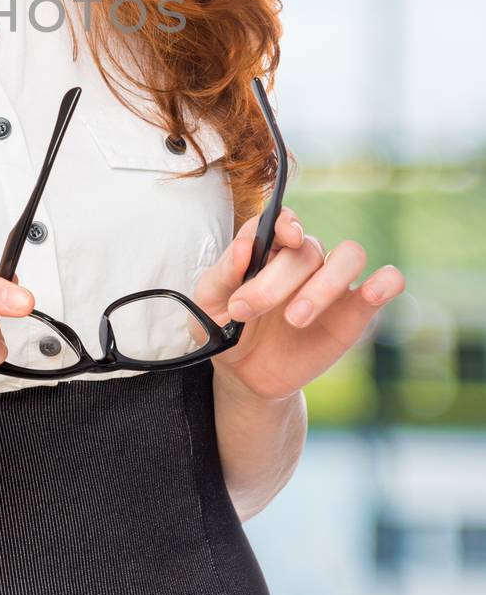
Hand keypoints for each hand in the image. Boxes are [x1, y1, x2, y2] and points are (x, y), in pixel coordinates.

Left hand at [191, 206, 406, 402]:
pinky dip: (386, 281)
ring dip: (324, 285)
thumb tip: (244, 246)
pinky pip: (387, 281)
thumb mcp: (208, 303)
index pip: (283, 219)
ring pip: (349, 255)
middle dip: (274, 281)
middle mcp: (303, 258)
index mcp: (267, 247)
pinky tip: (371, 293)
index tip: (284, 236)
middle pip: (306, 248)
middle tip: (244, 311)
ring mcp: (332, 282)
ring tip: (295, 318)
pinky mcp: (355, 311)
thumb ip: (223, 273)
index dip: (286, 222)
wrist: (245, 375)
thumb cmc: (225, 328)